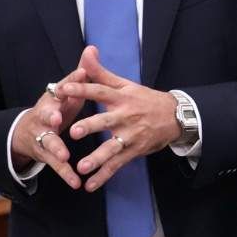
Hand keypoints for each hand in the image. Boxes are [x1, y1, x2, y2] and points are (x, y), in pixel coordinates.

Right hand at [10, 66, 90, 188]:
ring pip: (49, 143)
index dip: (66, 85)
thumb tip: (92, 49)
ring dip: (56, 149)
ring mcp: (43, 137)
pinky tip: (77, 183)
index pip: (58, 89)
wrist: (26, 132)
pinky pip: (56, 166)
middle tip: (56, 118)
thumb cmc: (56, 107)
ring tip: (65, 156)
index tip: (75, 79)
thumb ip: (80, 74)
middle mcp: (43, 116)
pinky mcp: (46, 155)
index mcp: (52, 99)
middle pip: (45, 115)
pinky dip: (66, 175)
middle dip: (50, 116)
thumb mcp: (67, 91)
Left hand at [58, 46, 180, 192]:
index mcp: (121, 97)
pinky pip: (117, 165)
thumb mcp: (125, 83)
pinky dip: (103, 176)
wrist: (174, 116)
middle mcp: (126, 116)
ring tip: (81, 167)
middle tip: (73, 132)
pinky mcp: (134, 151)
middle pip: (106, 121)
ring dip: (97, 158)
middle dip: (91, 127)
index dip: (81, 89)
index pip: (99, 91)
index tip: (62, 89)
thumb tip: (87, 50)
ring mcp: (131, 135)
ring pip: (112, 148)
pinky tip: (89, 185)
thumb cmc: (144, 98)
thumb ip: (101, 72)